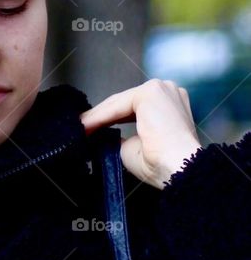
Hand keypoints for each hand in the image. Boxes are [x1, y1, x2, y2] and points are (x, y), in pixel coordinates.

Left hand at [79, 79, 202, 189]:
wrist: (179, 170)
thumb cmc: (163, 166)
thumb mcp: (136, 147)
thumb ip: (122, 136)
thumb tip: (103, 133)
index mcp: (170, 106)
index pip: (133, 110)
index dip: (108, 121)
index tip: (88, 131)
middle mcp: (169, 92)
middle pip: (124, 103)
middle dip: (101, 118)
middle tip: (80, 129)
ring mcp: (161, 89)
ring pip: (119, 103)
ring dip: (98, 117)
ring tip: (80, 128)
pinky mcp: (151, 92)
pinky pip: (118, 104)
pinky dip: (100, 116)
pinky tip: (85, 125)